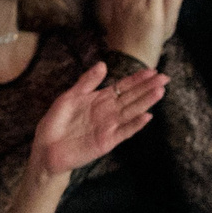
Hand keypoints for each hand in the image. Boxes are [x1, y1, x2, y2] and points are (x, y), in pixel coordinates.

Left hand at [29, 59, 168, 178]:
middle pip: (132, 97)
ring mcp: (109, 126)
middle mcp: (108, 112)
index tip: (152, 71)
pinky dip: (135, 125)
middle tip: (165, 78)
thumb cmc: (56, 122)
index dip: (137, 79)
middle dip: (148, 87)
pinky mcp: (106, 141)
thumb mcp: (70, 97)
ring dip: (146, 102)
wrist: (47, 148)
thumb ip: (87, 82)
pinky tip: (147, 116)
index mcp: (100, 99)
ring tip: (159, 92)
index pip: (123, 87)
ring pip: (131, 112)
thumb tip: (103, 64)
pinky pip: (124, 132)